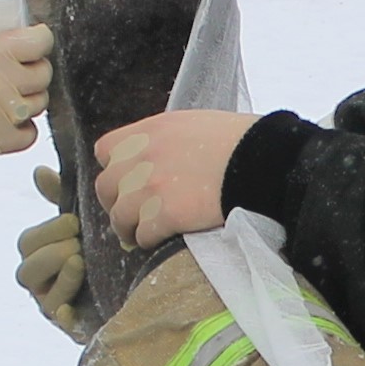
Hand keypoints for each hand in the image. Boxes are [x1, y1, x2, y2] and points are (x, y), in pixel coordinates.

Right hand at [0, 23, 50, 170]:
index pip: (40, 41)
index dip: (38, 40)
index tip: (31, 44)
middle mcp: (0, 82)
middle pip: (43, 73)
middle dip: (32, 70)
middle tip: (14, 72)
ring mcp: (1, 115)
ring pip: (39, 103)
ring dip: (26, 99)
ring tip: (2, 98)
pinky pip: (29, 134)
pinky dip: (21, 128)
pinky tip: (2, 121)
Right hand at [16, 164, 93, 336]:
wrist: (134, 285)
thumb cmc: (102, 248)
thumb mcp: (84, 220)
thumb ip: (62, 197)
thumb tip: (39, 171)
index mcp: (41, 255)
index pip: (27, 243)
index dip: (48, 231)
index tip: (73, 221)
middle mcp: (43, 283)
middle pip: (27, 271)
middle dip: (52, 253)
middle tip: (78, 242)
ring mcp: (56, 306)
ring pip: (42, 296)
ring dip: (61, 276)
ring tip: (81, 261)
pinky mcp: (73, 326)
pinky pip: (61, 322)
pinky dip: (64, 312)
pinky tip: (73, 304)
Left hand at [96, 106, 256, 245]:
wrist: (259, 161)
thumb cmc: (237, 140)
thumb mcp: (192, 124)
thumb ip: (165, 140)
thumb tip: (159, 158)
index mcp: (148, 132)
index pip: (105, 150)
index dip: (114, 168)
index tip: (125, 181)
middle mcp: (142, 158)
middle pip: (105, 187)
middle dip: (114, 203)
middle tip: (128, 214)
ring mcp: (150, 188)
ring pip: (119, 217)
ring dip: (128, 228)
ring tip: (138, 236)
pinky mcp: (164, 215)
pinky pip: (142, 235)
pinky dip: (148, 241)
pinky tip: (159, 240)